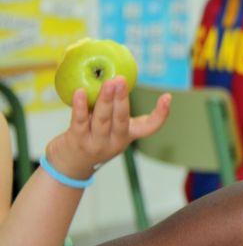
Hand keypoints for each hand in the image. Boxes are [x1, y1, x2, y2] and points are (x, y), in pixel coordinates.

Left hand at [45, 76, 169, 179]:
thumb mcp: (112, 130)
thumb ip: (116, 111)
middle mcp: (115, 142)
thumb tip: (120, 80)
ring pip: (102, 120)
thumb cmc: (94, 139)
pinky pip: (80, 121)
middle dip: (122, 99)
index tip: (167, 97)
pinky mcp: (77, 141)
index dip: (161, 114)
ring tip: (107, 83)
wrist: (71, 166)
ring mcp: (96, 143)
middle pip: (122, 119)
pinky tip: (80, 92)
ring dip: (105, 100)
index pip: (150, 128)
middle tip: (121, 80)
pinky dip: (80, 107)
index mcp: (128, 136)